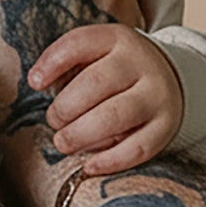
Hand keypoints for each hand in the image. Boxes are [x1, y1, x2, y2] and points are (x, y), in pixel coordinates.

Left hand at [36, 24, 182, 172]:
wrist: (171, 79)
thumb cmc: (114, 71)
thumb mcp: (94, 55)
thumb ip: (66, 66)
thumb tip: (38, 83)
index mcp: (117, 39)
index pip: (79, 43)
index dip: (51, 63)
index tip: (35, 83)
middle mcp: (141, 63)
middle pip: (94, 83)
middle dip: (64, 108)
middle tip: (54, 121)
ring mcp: (157, 95)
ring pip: (114, 116)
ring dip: (80, 134)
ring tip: (63, 142)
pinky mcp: (166, 126)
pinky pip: (138, 148)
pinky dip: (110, 161)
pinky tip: (89, 166)